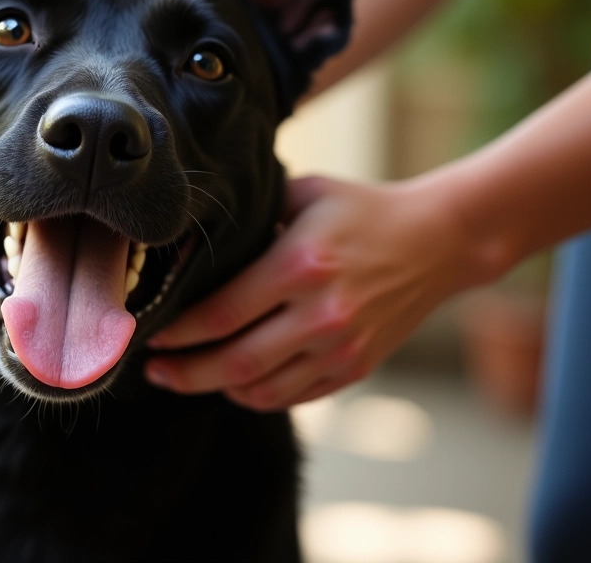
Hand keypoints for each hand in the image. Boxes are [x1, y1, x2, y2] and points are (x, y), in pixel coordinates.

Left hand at [145, 174, 500, 409]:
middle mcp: (321, 313)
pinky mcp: (356, 367)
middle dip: (185, 372)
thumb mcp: (304, 193)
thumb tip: (195, 236)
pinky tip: (235, 382)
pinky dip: (257, 395)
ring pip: (263, 389)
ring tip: (185, 377)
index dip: (180, 331)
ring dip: (217, 388)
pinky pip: (294, 396)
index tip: (151, 334)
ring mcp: (341, 347)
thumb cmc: (361, 210)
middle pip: (235, 361)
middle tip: (152, 371)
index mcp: (301, 265)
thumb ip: (254, 216)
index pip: (223, 312)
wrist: (439, 241)